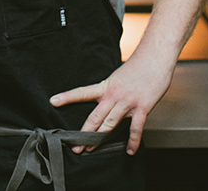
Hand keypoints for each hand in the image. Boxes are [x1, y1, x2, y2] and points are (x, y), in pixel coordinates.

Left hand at [48, 57, 173, 155]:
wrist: (155, 57)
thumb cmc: (138, 66)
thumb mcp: (118, 76)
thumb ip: (111, 90)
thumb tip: (106, 102)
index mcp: (106, 86)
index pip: (82, 92)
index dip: (67, 97)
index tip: (53, 101)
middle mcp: (114, 95)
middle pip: (95, 117)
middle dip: (84, 133)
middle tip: (75, 146)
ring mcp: (127, 102)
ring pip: (110, 124)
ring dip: (100, 138)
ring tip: (91, 149)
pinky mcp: (142, 107)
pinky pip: (135, 128)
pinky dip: (132, 141)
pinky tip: (129, 151)